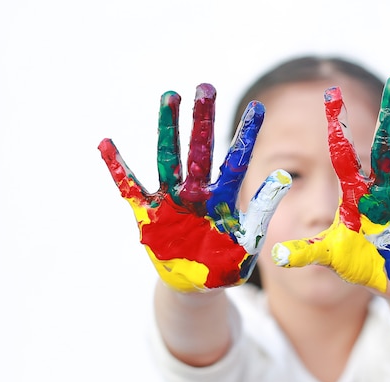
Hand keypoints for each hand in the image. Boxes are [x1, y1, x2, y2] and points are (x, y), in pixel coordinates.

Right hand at [98, 84, 290, 292]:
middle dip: (203, 121)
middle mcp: (198, 193)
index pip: (238, 161)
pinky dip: (118, 168)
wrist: (196, 287)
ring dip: (167, 130)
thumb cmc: (225, 264)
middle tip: (206, 87)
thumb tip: (283, 176)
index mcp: (224, 199)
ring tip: (168, 97)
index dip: (247, 136)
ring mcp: (172, 201)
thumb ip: (261, 211)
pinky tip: (107, 143)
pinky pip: (129, 188)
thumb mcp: (248, 241)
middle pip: (200, 151)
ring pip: (168, 159)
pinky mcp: (149, 214)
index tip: (258, 107)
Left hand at [272, 76, 389, 296]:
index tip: (331, 94)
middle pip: (388, 149)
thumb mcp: (330, 257)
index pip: (344, 155)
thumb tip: (275, 257)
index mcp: (357, 197)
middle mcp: (385, 193)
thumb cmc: (357, 262)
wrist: (386, 280)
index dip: (338, 127)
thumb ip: (306, 254)